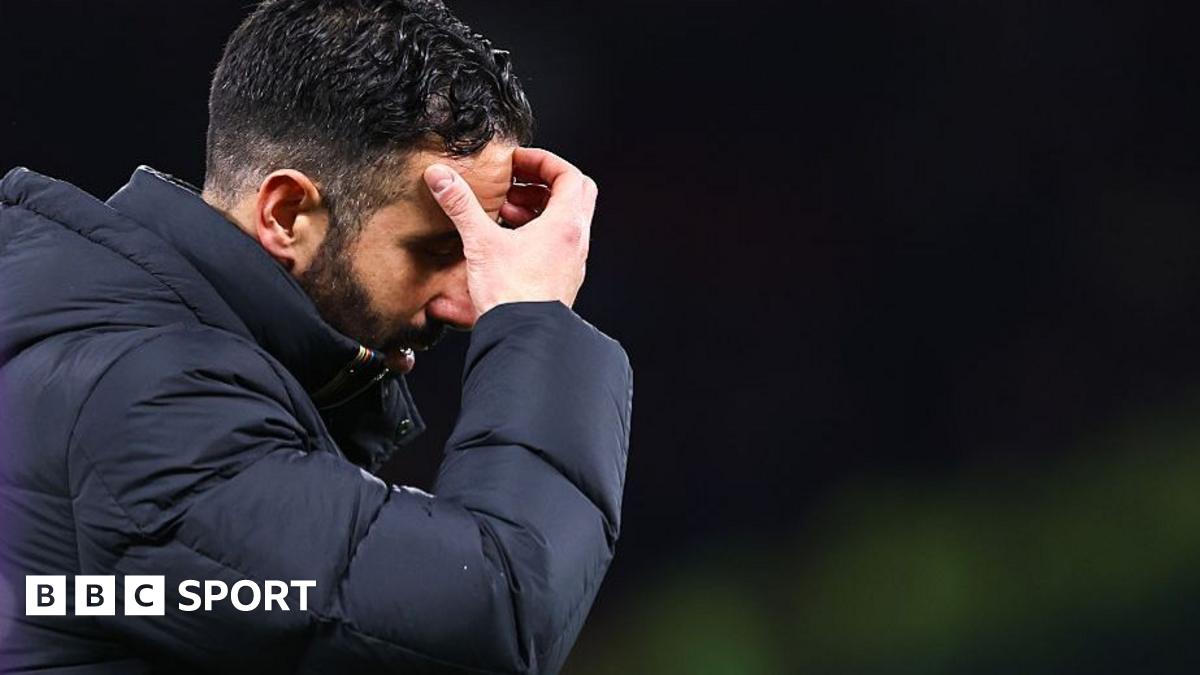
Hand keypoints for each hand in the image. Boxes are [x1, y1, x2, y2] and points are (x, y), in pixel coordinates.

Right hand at [423, 147, 596, 316]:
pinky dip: (539, 232)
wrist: (522, 338)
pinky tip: (508, 241)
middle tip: (515, 182)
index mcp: (565, 226)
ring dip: (539, 208)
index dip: (543, 161)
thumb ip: (460, 205)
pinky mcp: (563, 280)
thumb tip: (441, 177)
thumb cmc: (511, 295)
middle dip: (544, 182)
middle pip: (575, 194)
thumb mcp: (481, 242)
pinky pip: (558, 244)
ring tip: (506, 210)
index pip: (569, 175)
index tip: (518, 161)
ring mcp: (573, 262)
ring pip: (566, 221)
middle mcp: (576, 242)